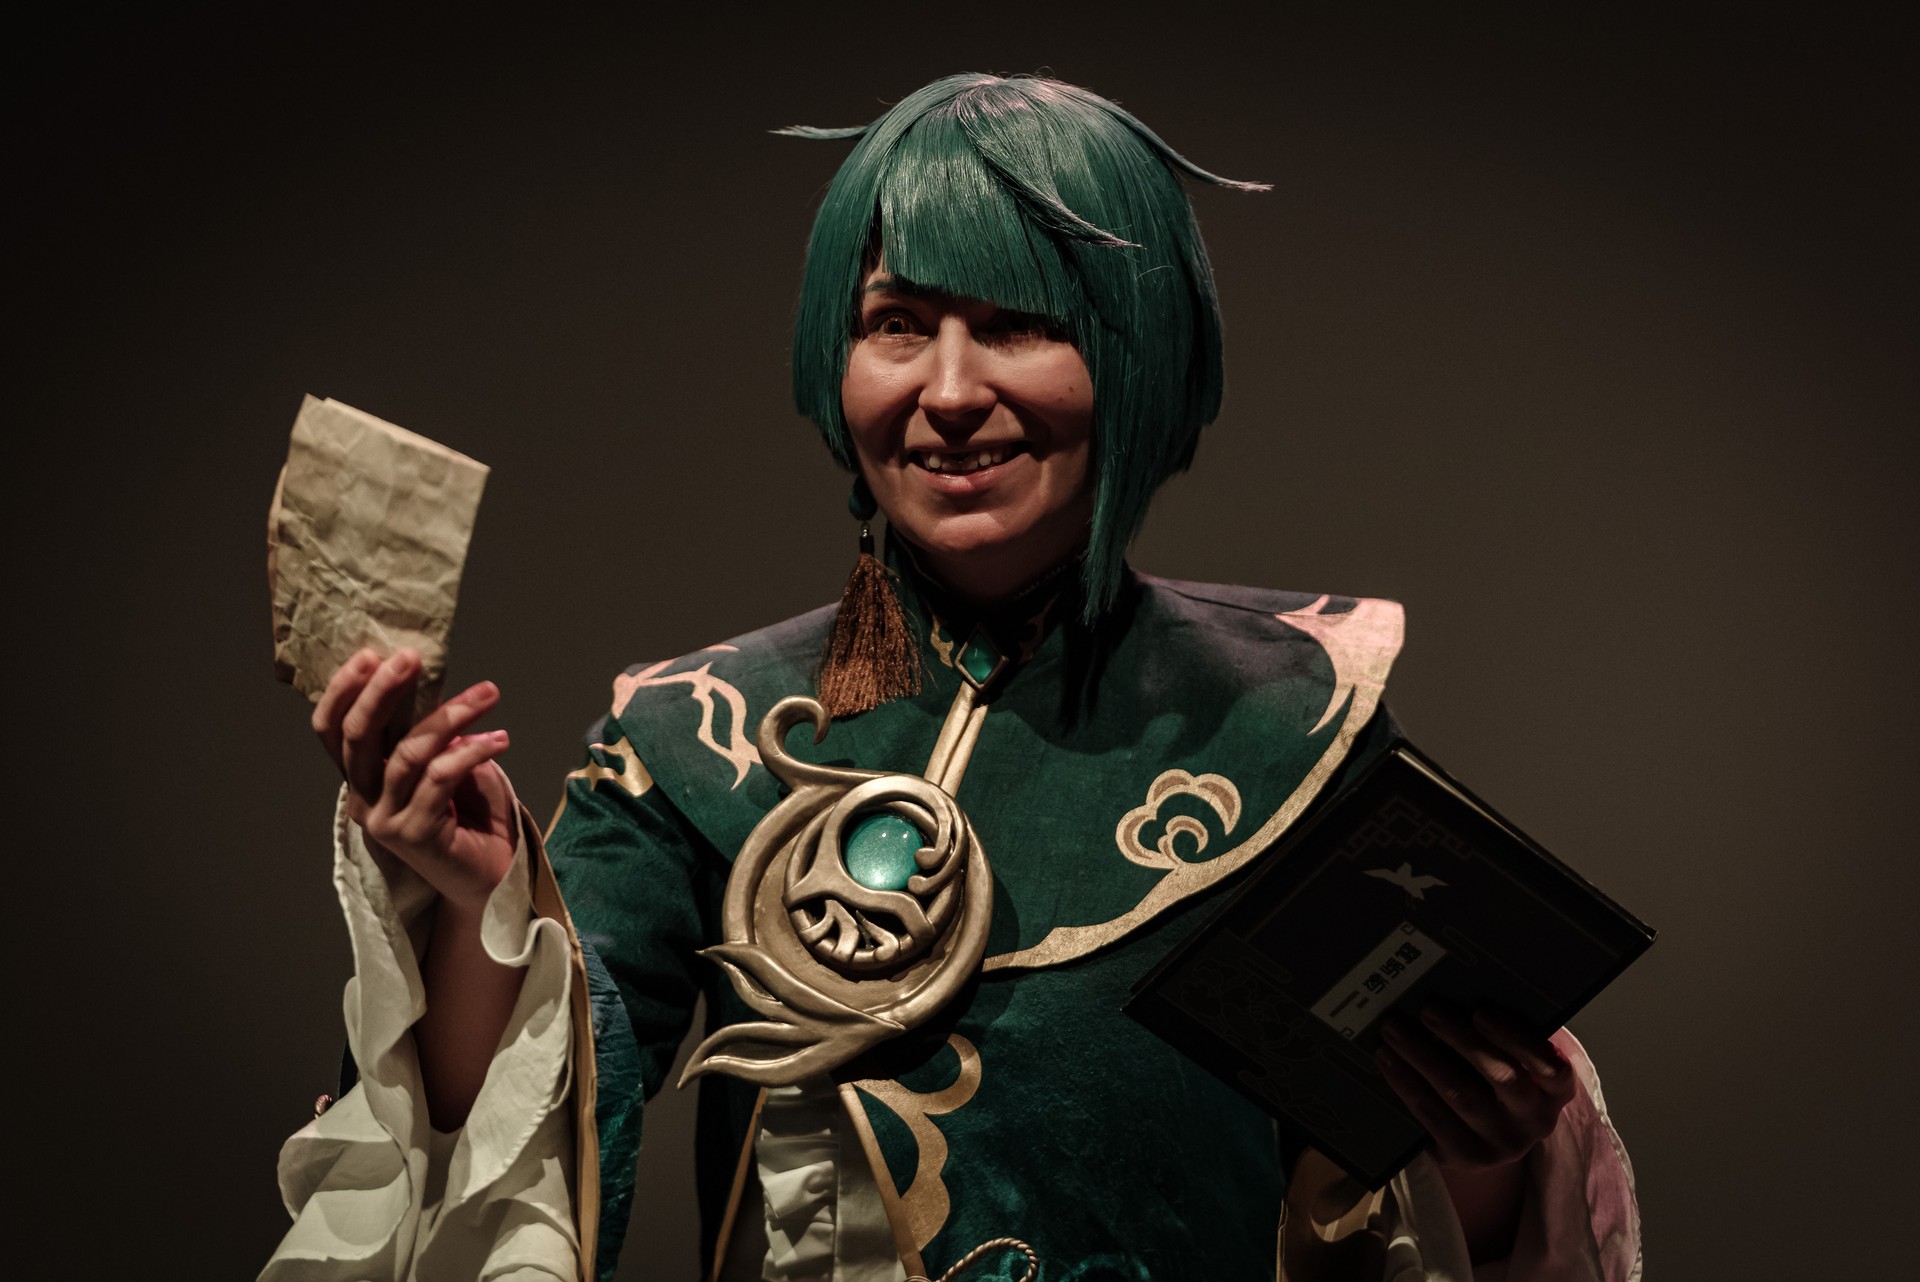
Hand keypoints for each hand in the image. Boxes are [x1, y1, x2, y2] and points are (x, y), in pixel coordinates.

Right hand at [312, 647, 516, 909]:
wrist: (492, 880)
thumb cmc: (472, 817)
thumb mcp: (448, 764)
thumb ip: (433, 733)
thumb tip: (435, 688)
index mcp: (363, 780)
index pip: (332, 731)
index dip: (342, 691)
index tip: (370, 654)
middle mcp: (364, 800)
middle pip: (357, 736)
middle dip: (382, 690)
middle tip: (411, 658)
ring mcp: (386, 820)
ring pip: (407, 754)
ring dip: (451, 715)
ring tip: (488, 692)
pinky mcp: (415, 835)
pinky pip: (440, 778)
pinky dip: (472, 751)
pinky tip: (500, 739)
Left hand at [1375, 1002, 1575, 1170]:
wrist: (1490, 1140)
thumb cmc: (1499, 1079)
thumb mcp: (1515, 1061)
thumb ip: (1503, 1035)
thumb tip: (1459, 988)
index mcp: (1555, 1091)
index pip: (1551, 1066)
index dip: (1516, 1038)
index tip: (1481, 1012)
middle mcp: (1535, 1121)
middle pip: (1502, 1077)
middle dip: (1461, 1038)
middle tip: (1428, 1009)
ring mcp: (1501, 1143)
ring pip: (1459, 1095)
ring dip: (1422, 1056)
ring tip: (1395, 1029)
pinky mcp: (1466, 1156)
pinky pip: (1431, 1116)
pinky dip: (1406, 1083)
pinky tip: (1388, 1059)